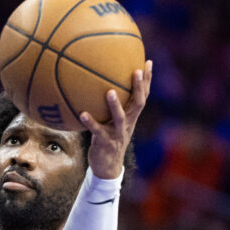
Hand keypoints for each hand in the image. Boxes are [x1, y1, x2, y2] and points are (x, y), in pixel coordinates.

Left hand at [77, 60, 150, 180]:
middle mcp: (128, 123)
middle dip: (139, 87)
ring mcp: (117, 133)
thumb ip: (112, 105)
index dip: (147, 80)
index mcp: (131, 117)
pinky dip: (90, 122)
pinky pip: (97, 131)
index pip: (143, 96)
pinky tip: (82, 113)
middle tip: (136, 71)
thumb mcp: (113, 121)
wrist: (107, 166)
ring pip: (120, 118)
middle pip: (138, 104)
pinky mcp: (104, 142)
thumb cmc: (108, 138)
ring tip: (109, 92)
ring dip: (115, 105)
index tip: (148, 62)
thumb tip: (101, 84)